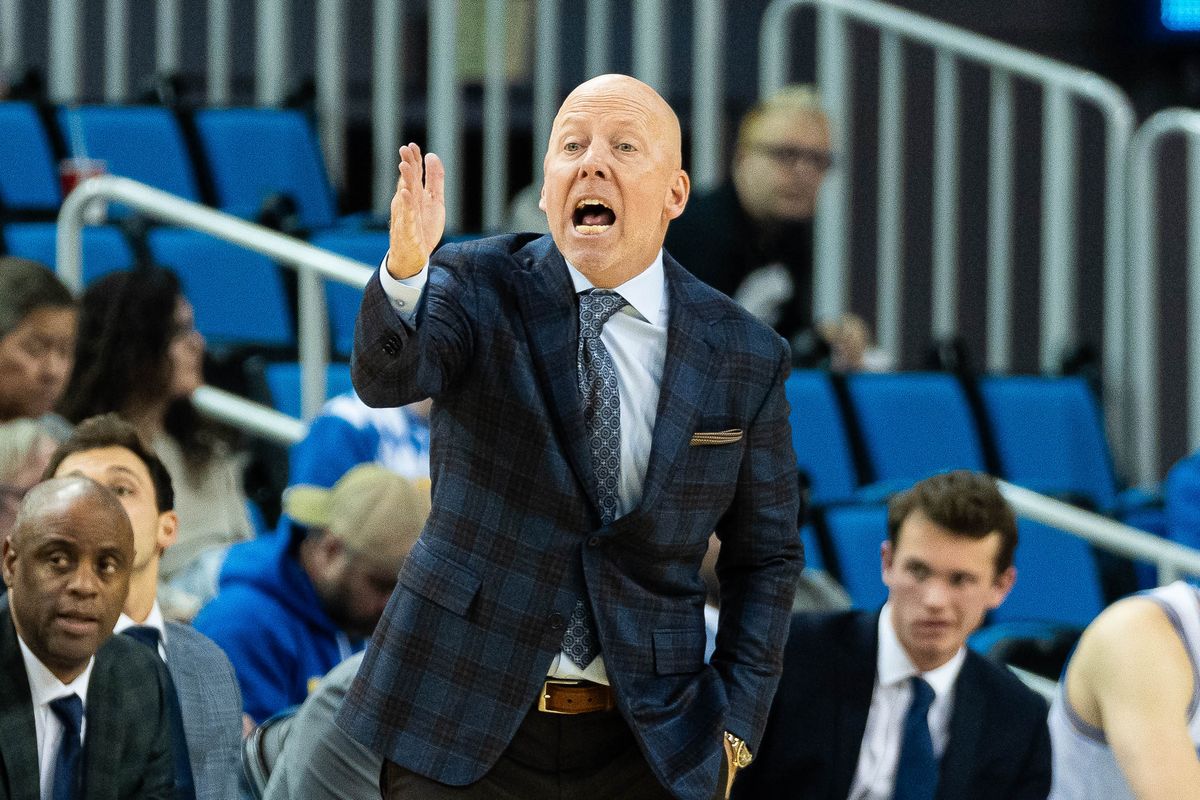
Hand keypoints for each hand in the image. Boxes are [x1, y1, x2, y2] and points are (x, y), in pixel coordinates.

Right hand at [387, 143, 444, 279]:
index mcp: (413, 195)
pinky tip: (405, 193)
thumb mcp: (435, 201)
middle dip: (407, 164)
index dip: (414, 160)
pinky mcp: (408, 232)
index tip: (413, 145)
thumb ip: (435, 180)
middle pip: (408, 181)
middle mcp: (407, 204)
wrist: (414, 258)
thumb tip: (432, 155)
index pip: (413, 174)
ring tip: (404, 165)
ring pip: (405, 196)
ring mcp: (406, 217)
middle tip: (405, 149)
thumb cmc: (423, 228)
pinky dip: (406, 205)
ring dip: (404, 181)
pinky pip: (407, 217)